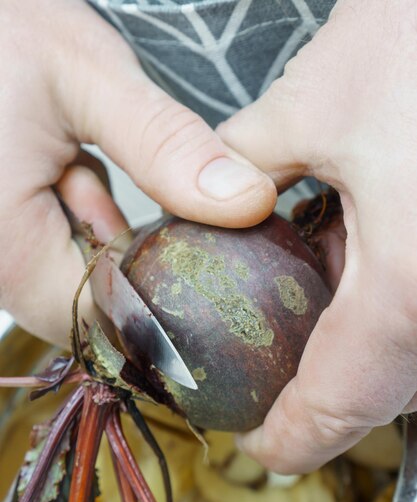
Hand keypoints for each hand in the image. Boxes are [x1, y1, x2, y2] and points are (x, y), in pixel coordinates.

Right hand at [0, 0, 274, 347]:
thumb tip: (248, 202)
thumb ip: (168, 147)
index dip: (154, 287)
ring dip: (96, 226)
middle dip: (120, 243)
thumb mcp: (87, 77)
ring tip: (74, 163)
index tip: (181, 238)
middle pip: (87, 299)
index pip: (103, 318)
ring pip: (70, 273)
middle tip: (103, 175)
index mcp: (8, 245)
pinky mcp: (0, 232)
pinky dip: (72, 216)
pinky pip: (50, 250)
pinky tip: (63, 169)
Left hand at [216, 0, 416, 471]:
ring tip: (304, 310)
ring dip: (356, 349)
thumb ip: (247, 163)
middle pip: (382, 392)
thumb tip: (217, 191)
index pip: (340, 404)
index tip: (260, 447)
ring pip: (413, 357)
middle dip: (322, 395)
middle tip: (271, 380)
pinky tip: (358, 259)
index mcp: (409, 285)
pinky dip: (390, 307)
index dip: (293, 439)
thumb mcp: (318, 101)